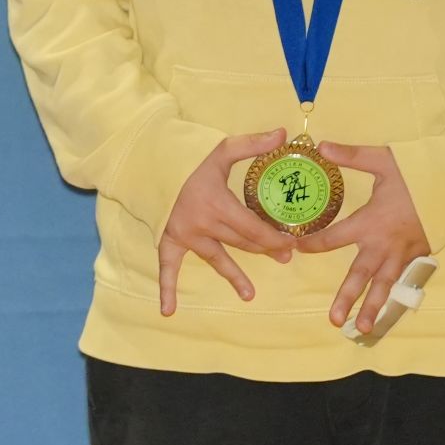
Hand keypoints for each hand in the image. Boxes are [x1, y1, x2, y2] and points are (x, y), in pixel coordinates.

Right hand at [158, 129, 295, 314]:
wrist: (150, 165)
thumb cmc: (189, 160)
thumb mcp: (221, 150)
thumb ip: (253, 144)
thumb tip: (284, 134)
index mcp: (219, 204)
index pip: (254, 229)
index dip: (275, 238)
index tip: (293, 244)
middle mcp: (204, 224)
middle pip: (242, 244)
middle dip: (265, 250)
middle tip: (284, 257)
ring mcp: (186, 236)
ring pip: (217, 259)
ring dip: (234, 276)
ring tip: (250, 295)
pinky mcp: (169, 241)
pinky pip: (167, 268)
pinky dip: (167, 289)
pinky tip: (168, 310)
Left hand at [297, 142, 431, 332]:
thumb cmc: (418, 173)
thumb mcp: (382, 160)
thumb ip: (350, 156)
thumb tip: (321, 146)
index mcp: (370, 223)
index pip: (333, 238)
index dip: (312, 244)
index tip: (294, 249)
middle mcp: (383, 245)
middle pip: (361, 276)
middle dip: (347, 298)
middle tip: (334, 320)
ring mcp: (402, 255)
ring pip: (384, 287)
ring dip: (373, 308)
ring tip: (361, 329)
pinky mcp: (418, 257)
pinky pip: (401, 280)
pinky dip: (394, 297)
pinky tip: (386, 313)